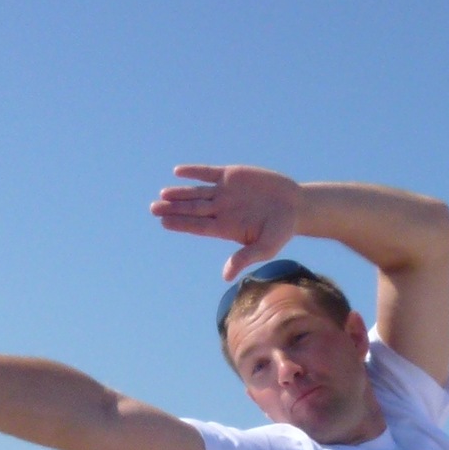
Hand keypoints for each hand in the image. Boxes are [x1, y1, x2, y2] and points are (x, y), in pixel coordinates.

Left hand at [150, 165, 300, 279]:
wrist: (294, 206)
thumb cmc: (280, 231)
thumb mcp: (265, 248)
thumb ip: (244, 258)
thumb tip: (226, 277)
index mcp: (225, 228)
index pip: (197, 226)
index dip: (181, 224)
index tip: (164, 222)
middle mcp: (220, 210)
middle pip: (192, 209)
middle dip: (173, 209)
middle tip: (153, 209)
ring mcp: (224, 192)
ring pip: (196, 192)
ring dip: (179, 193)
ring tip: (162, 194)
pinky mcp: (231, 176)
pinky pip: (208, 173)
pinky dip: (194, 172)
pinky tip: (178, 172)